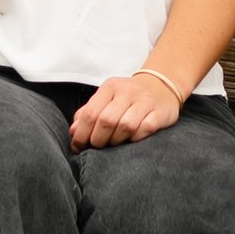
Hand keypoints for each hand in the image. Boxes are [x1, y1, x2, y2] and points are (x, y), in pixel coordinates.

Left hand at [69, 73, 183, 148]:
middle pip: (106, 121)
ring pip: (126, 126)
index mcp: (110, 87)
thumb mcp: (105, 99)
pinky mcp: (160, 112)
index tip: (78, 146)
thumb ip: (88, 113)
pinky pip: (145, 129)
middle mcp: (127, 92)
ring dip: (116, 140)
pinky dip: (136, 138)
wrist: (161, 86)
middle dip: (98, 139)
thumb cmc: (127, 97)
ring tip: (114, 142)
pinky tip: (132, 139)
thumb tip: (73, 132)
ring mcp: (145, 101)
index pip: (90, 113)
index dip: (81, 134)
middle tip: (97, 146)